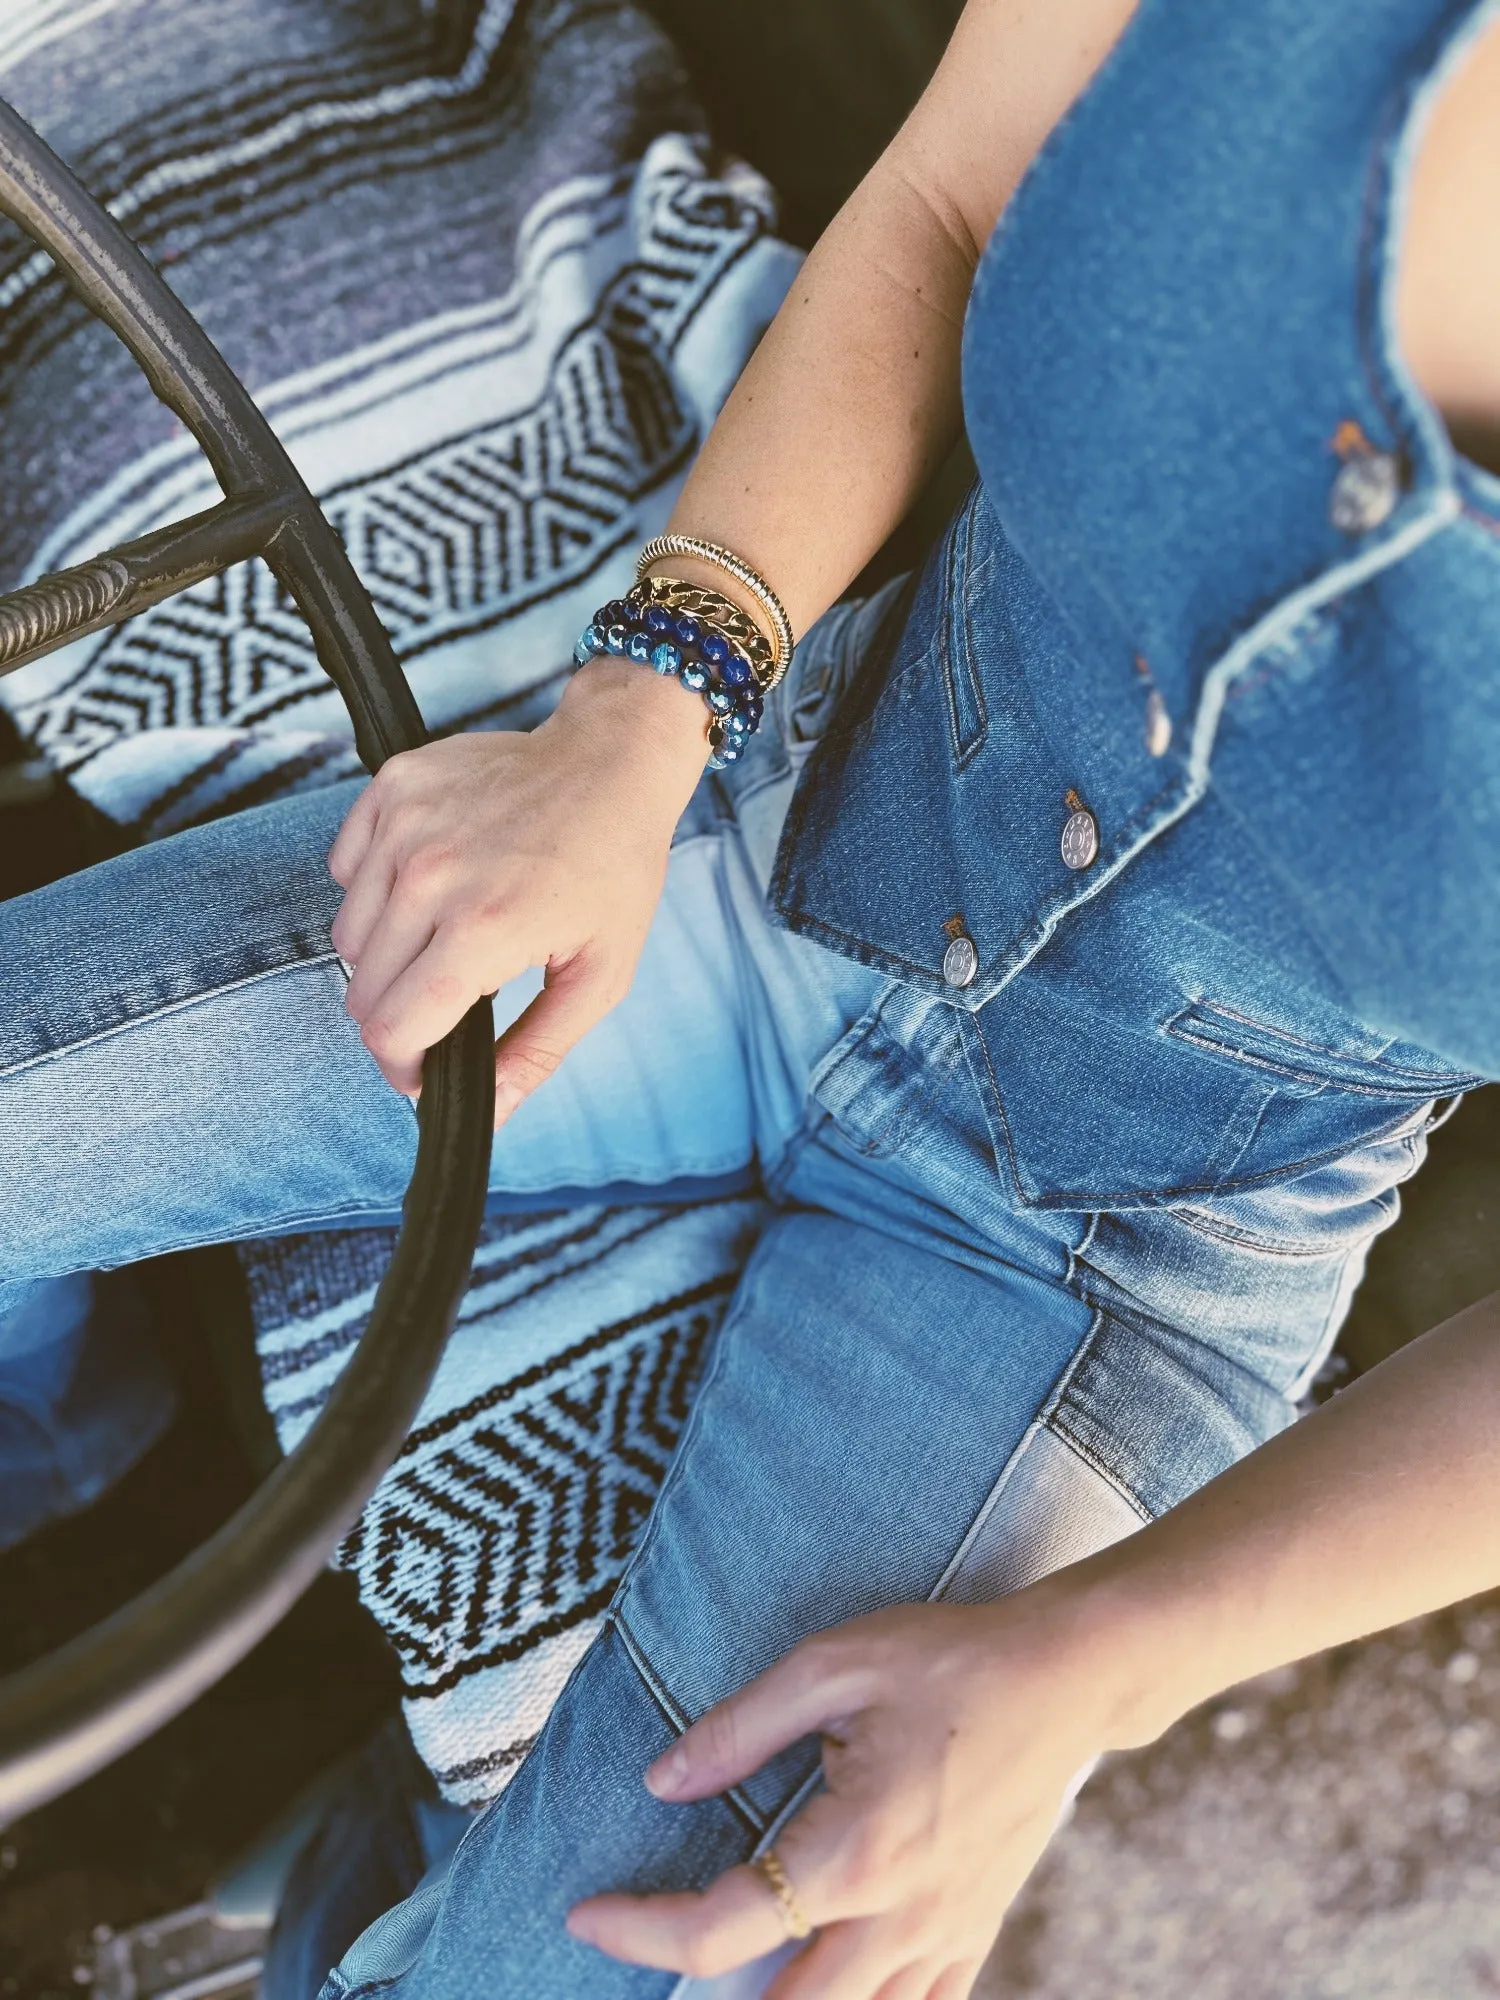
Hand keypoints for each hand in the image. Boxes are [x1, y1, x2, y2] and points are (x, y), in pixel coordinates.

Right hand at [328, 661, 708, 1120]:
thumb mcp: (600, 976)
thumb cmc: (614, 869)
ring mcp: (404, 826)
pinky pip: (345, 870)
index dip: (404, 1069)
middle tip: (445, 1005)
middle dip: (397, 1019)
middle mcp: (431, 876)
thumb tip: (489, 1112)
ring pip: (349, 936)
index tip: (429, 1070)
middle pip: (362, 991)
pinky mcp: (391, 788)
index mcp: (484, 929)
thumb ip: (537, 1051)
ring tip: (445, 939)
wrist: (611, 761)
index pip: (391, 1030)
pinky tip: (429, 885)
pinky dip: (375, 891)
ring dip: (386, 956)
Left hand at [566, 1591, 1131, 1998]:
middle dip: (703, 1997)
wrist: (1070, 1677)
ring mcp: (944, 1935)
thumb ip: (740, 1727)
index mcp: (854, 1850)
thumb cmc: (952, 1659)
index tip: (586, 1913)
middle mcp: (900, 1915)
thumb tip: (661, 1781)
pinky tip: (827, 1977)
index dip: (640, 1933)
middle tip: (651, 1950)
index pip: (724, 1929)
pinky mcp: (975, 1931)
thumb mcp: (835, 1664)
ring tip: (728, 1972)